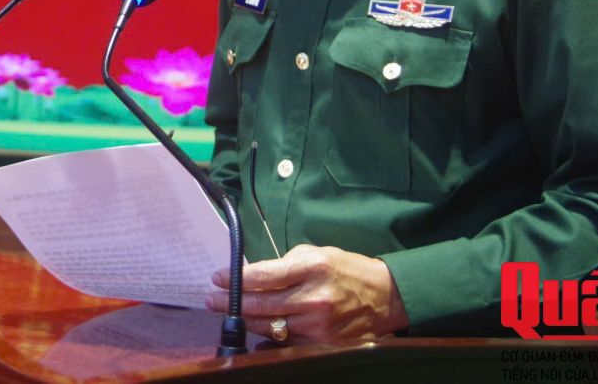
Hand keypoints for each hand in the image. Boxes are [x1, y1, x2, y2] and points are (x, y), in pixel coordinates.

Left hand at [205, 244, 408, 341]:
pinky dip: (268, 337)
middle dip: (231, 301)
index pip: (263, 275)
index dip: (236, 279)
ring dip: (245, 320)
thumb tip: (254, 276)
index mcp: (312, 268)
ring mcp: (318, 324)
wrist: (384, 296)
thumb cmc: (346, 270)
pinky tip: (254, 330)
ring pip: (269, 326)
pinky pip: (286, 343)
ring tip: (228, 313)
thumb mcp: (318, 254)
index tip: (218, 278)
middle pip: (261, 304)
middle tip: (213, 299)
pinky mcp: (322, 343)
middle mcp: (314, 298)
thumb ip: (286, 264)